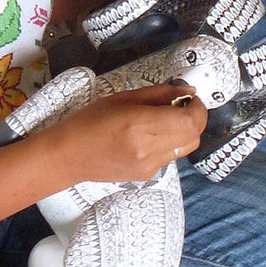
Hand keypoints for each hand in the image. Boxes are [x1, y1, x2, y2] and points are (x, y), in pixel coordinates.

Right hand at [49, 83, 207, 182]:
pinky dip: (170, 142)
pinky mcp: (146, 176)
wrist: (68, 156)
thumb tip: (188, 90)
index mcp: (140, 125)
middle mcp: (149, 149)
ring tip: (165, 119)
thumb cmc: (90, 120)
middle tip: (182, 106)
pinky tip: (149, 136)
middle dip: (195, 118)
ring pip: (185, 147)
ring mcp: (149, 166)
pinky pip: (170, 156)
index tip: (189, 97)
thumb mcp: (123, 97)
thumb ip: (158, 94)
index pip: (189, 121)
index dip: (197, 108)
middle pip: (194, 136)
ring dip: (184, 131)